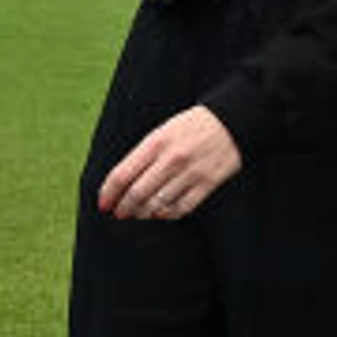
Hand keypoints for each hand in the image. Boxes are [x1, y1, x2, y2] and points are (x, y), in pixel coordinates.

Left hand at [98, 103, 242, 221]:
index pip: (122, 174)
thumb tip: (120, 184)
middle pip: (137, 194)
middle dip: (124, 208)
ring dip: (143, 214)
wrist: (233, 121)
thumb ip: (141, 156)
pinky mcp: (208, 184)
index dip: (108, 193)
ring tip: (139, 214)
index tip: (104, 204)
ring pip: (157, 204)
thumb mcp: (161, 132)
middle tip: (120, 213)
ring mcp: (191, 173)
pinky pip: (181, 208)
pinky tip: (160, 213)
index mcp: (155, 143)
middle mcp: (172, 159)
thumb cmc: (191, 127)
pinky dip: (166, 214)